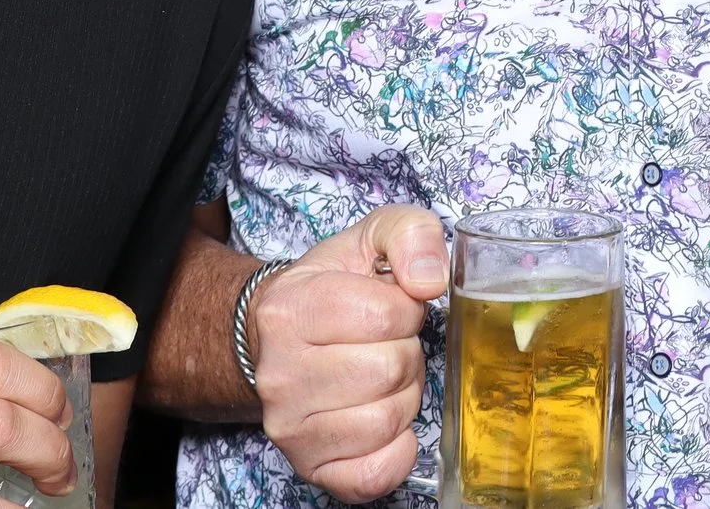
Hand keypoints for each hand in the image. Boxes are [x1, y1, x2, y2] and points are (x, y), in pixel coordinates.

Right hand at [249, 205, 448, 501]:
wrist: (278, 336)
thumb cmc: (332, 287)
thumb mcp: (369, 238)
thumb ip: (411, 234)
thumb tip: (431, 280)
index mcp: (290, 311)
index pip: (385, 314)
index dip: (404, 309)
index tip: (388, 307)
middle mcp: (279, 375)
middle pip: (390, 370)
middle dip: (405, 352)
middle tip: (384, 344)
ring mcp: (290, 428)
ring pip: (387, 421)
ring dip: (402, 397)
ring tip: (379, 377)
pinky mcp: (310, 467)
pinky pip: (375, 475)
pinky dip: (397, 450)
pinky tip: (385, 420)